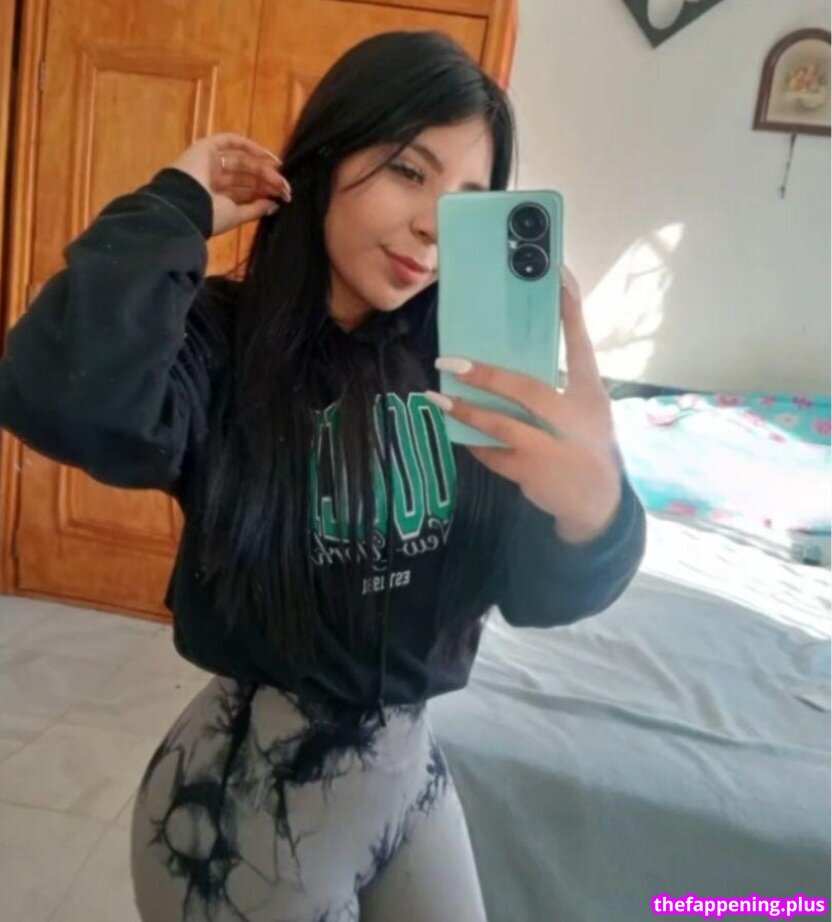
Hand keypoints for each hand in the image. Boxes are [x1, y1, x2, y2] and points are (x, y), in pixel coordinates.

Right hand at [169, 133, 291, 235]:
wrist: (185, 203)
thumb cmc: (208, 214)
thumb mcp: (236, 216)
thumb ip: (255, 209)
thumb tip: (274, 204)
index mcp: (215, 197)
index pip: (244, 192)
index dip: (264, 192)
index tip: (284, 197)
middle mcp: (212, 179)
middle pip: (246, 177)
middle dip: (267, 182)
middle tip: (286, 188)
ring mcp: (209, 161)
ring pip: (242, 162)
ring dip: (263, 169)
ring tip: (281, 177)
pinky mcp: (206, 147)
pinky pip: (230, 142)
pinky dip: (249, 146)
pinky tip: (268, 156)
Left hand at [426, 266, 621, 543]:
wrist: (597, 502)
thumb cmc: (586, 446)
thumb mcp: (588, 412)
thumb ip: (562, 387)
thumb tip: (518, 359)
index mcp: (591, 395)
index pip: (582, 346)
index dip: (571, 313)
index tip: (558, 280)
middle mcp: (573, 419)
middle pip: (526, 389)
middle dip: (486, 375)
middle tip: (450, 361)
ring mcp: (551, 448)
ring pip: (501, 425)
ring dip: (465, 410)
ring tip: (437, 396)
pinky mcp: (532, 472)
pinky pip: (492, 453)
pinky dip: (473, 441)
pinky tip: (456, 430)